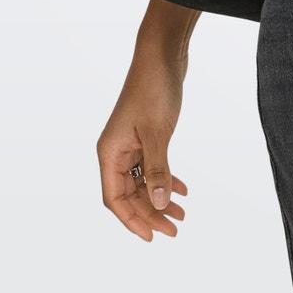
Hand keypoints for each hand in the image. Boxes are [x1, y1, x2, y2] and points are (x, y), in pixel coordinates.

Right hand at [97, 38, 189, 241]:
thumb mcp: (157, 132)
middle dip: (151, 213)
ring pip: (142, 181)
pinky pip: (152, 166)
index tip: (153, 237)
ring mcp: (130, 143)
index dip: (132, 221)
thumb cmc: (154, 88)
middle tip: (176, 228)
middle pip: (129, 194)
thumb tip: (157, 205)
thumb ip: (157, 169)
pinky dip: (165, 178)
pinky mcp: (144, 135)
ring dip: (160, 198)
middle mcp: (115, 151)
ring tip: (183, 213)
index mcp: (109, 153)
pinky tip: (183, 189)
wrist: (162, 55)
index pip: (115, 199)